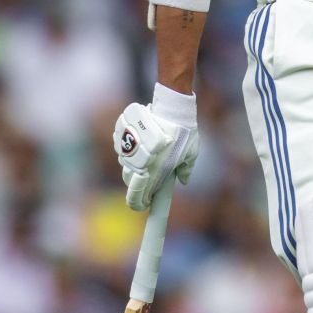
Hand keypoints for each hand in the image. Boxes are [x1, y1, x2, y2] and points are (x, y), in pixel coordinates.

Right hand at [113, 84, 200, 210]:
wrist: (172, 108)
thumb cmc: (185, 132)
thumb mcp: (191, 154)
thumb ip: (186, 169)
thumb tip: (184, 180)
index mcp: (154, 174)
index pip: (137, 199)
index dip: (139, 204)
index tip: (145, 204)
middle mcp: (139, 165)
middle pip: (130, 183)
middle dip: (138, 183)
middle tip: (149, 175)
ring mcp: (128, 151)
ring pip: (126, 166)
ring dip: (134, 165)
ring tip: (150, 153)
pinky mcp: (122, 137)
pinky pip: (122, 150)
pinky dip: (130, 150)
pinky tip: (142, 141)